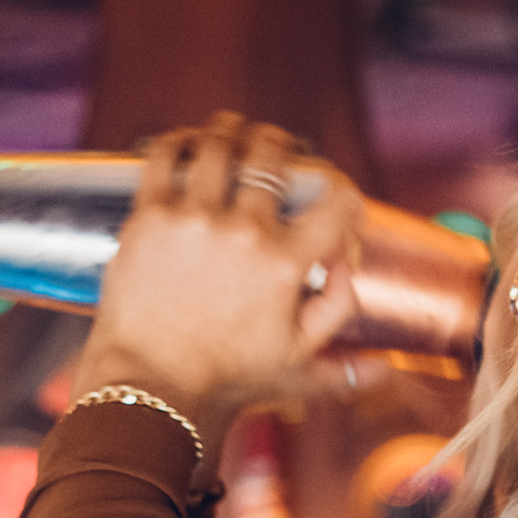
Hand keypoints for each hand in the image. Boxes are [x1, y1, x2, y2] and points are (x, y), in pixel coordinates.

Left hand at [74, 112, 360, 444]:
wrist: (152, 386)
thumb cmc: (225, 379)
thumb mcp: (299, 366)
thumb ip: (342, 332)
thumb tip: (368, 306)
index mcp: (286, 263)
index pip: (336, 199)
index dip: (343, 192)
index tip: (333, 197)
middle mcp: (244, 231)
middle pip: (273, 154)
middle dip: (282, 144)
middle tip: (278, 149)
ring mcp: (193, 219)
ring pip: (218, 144)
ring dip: (231, 131)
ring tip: (232, 134)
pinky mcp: (149, 217)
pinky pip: (163, 156)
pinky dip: (178, 140)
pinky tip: (186, 142)